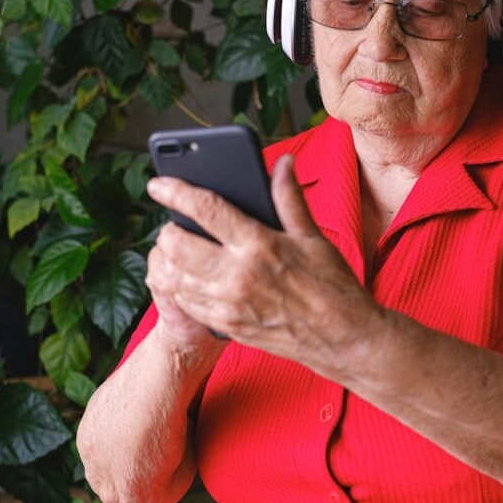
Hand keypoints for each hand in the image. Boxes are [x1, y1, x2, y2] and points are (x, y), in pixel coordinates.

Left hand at [145, 154, 382, 372]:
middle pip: (177, 245)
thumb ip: (289, 198)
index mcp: (259, 244)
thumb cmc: (332, 286)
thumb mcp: (312, 236)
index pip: (204, 209)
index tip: (159, 184)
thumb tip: (283, 163)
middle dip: (167, 229)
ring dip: (168, 259)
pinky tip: (187, 277)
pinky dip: (179, 286)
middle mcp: (237, 275)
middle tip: (173, 222)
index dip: (176, 192)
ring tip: (176, 247)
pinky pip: (186, 303)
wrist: (343, 339)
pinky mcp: (227, 325)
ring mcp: (229, 304)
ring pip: (175, 276)